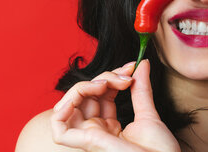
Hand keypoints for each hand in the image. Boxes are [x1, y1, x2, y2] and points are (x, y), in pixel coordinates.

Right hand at [51, 60, 179, 151]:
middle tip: (126, 75)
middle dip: (103, 77)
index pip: (99, 95)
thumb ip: (141, 89)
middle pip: (85, 97)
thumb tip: (142, 63)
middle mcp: (97, 131)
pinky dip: (61, 111)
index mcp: (110, 127)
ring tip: (106, 84)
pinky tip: (78, 98)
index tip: (131, 67)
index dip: (111, 76)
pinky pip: (59, 130)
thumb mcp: (148, 114)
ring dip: (83, 87)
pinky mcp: (87, 143)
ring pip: (68, 107)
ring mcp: (90, 137)